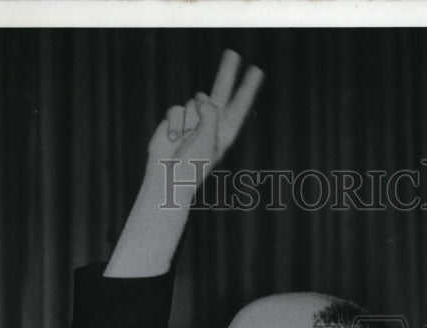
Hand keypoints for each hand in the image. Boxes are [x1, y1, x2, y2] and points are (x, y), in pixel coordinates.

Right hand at [145, 49, 263, 193]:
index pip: (240, 104)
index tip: (257, 71)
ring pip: (194, 101)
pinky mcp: (176, 119)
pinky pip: (177, 109)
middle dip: (227, 72)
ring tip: (185, 140)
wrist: (169, 175)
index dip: (248, 88)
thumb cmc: (193, 163)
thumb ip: (210, 113)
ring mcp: (193, 119)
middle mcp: (211, 122)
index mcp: (225, 131)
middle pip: (221, 91)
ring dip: (189, 120)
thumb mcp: (209, 138)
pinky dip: (174, 124)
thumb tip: (201, 99)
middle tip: (233, 54)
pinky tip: (174, 139)